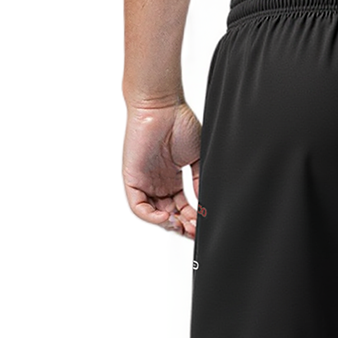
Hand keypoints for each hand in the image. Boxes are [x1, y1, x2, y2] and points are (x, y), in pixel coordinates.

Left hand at [122, 102, 202, 238]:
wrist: (162, 105)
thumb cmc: (180, 122)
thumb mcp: (197, 157)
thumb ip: (200, 180)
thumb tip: (204, 202)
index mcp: (172, 179)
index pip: (182, 209)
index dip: (192, 221)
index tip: (203, 226)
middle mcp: (158, 183)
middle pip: (169, 216)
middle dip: (183, 227)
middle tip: (195, 231)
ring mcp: (145, 182)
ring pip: (154, 215)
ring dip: (169, 225)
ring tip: (182, 226)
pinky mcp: (133, 179)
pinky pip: (139, 207)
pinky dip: (152, 217)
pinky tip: (168, 217)